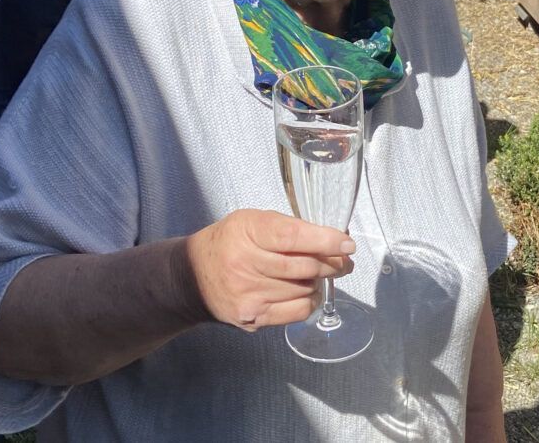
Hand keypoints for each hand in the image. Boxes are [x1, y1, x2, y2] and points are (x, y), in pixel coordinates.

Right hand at [186, 209, 354, 331]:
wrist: (191, 277)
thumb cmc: (229, 242)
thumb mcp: (251, 221)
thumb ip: (287, 227)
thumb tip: (331, 238)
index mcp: (246, 232)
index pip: (293, 237)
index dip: (326, 241)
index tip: (347, 245)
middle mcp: (244, 264)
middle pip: (304, 266)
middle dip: (331, 263)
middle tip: (343, 260)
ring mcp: (249, 295)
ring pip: (304, 288)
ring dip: (319, 280)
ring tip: (320, 273)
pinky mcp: (253, 317)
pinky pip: (297, 311)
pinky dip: (310, 300)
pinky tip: (308, 291)